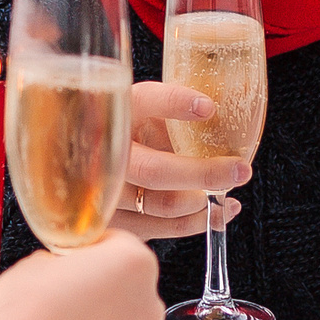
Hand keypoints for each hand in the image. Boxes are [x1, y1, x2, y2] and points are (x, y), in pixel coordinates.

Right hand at [0, 230, 165, 319]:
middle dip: (99, 284)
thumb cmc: (25, 317)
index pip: (117, 241)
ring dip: (100, 318)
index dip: (88, 249)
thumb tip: (61, 267)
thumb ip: (61, 259)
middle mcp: (148, 300)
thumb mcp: (36, 262)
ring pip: (123, 318)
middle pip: (126, 282)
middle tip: (62, 293)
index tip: (71, 258)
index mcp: (132, 261)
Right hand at [113, 82, 249, 241]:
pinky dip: (194, 223)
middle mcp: (101, 153)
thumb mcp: (140, 111)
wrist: (80, 165)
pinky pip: (159, 228)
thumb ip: (174, 107)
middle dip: (205, 173)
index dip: (175, 103)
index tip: (208, 107)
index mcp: (111, 112)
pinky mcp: (110, 222)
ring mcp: (101, 193)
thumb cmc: (122, 134)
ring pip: (161, 205)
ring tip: (229, 195)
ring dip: (205, 203)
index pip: (142, 102)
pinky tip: (215, 213)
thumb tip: (239, 92)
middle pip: (155, 171)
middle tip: (239, 169)